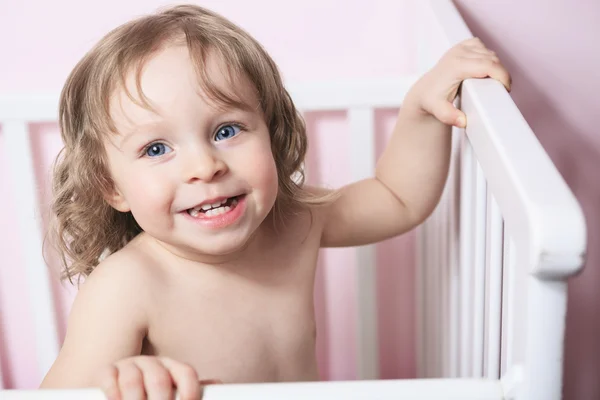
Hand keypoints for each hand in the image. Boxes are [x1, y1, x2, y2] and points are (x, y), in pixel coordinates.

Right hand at [97, 356, 218, 399]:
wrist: (125, 395)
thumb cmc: (154, 396)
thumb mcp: (175, 394)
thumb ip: (192, 389)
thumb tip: (217, 385)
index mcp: (174, 369)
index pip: (187, 374)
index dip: (190, 391)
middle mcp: (153, 364)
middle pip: (160, 379)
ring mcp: (129, 366)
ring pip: (133, 380)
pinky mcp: (107, 372)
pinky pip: (108, 376)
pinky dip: (112, 392)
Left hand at [405, 37, 511, 127]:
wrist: (423, 91)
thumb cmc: (432, 101)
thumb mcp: (440, 111)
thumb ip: (450, 117)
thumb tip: (463, 121)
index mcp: (456, 65)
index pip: (488, 65)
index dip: (502, 76)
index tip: (506, 89)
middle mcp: (459, 53)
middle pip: (492, 59)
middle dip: (501, 74)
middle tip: (501, 89)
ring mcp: (460, 48)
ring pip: (489, 53)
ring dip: (495, 66)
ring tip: (493, 82)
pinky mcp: (461, 46)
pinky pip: (482, 47)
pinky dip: (487, 57)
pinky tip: (485, 69)